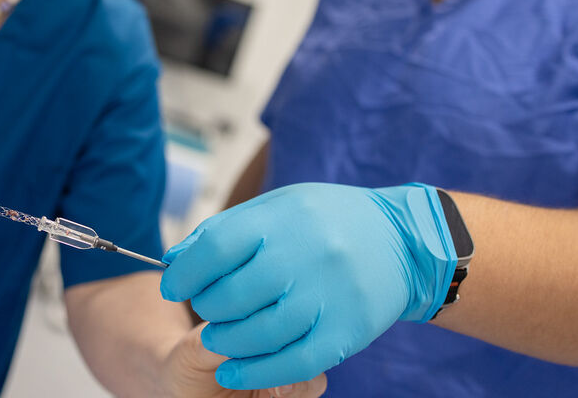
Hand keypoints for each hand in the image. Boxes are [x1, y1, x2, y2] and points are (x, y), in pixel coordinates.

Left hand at [160, 183, 455, 389]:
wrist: (404, 240)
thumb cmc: (327, 220)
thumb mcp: (278, 207)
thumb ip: (225, 230)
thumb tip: (175, 259)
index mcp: (283, 219)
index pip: (216, 248)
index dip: (186, 272)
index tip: (173, 285)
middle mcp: (306, 255)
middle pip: (233, 294)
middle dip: (207, 306)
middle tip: (206, 308)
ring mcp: (329, 295)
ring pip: (259, 333)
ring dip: (226, 340)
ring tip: (218, 337)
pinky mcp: (347, 331)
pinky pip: (293, 361)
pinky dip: (256, 371)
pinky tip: (233, 369)